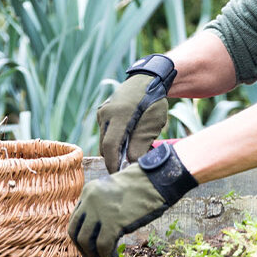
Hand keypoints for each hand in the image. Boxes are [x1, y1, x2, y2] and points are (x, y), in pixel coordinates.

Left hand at [67, 165, 171, 256]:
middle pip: (75, 231)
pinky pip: (103, 246)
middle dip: (82, 249)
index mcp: (88, 191)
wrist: (156, 180)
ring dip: (95, 255)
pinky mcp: (114, 222)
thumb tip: (99, 229)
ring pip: (86, 241)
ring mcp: (100, 211)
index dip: (80, 236)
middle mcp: (89, 200)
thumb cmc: (141, 185)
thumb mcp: (113, 190)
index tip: (87, 247)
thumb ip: (102, 204)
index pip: (75, 219)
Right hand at [97, 54, 174, 173]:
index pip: (110, 146)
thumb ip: (141, 145)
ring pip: (104, 139)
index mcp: (119, 116)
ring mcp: (102, 112)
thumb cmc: (153, 102)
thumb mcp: (152, 124)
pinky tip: (126, 141)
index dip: (113, 164)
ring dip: (115, 149)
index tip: (118, 176)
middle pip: (105, 145)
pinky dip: (114, 140)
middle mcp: (106, 113)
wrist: (148, 80)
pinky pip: (105, 131)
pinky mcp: (102, 112)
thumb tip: (131, 164)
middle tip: (125, 170)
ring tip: (129, 155)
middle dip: (113, 159)